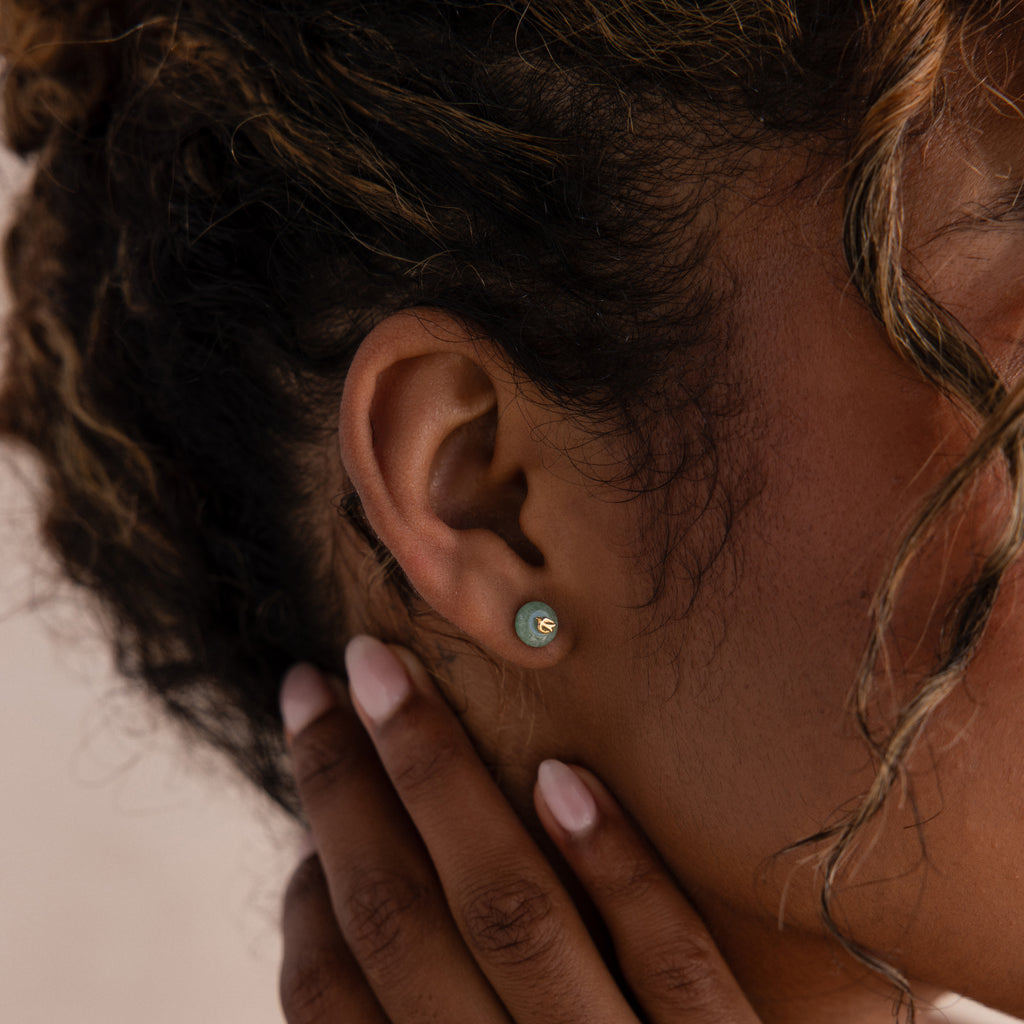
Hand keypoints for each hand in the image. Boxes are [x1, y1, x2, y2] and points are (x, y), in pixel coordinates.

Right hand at [278, 635, 761, 1022]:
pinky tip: (564, 775)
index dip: (302, 888)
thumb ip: (410, 1020)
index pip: (327, 1001)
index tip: (306, 797)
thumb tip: (333, 904)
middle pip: (402, 923)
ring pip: (514, 917)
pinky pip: (672, 965)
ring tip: (394, 679)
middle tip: (319, 677)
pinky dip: (614, 870)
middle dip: (344, 788)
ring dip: (443, 784)